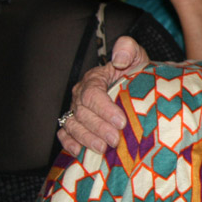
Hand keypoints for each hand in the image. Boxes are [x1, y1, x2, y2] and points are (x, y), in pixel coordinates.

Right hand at [56, 36, 149, 155]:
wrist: (135, 85)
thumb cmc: (135, 72)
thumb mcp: (136, 55)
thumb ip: (128, 49)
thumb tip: (119, 60)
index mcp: (94, 79)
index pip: (93, 94)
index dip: (105, 109)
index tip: (121, 122)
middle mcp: (80, 95)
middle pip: (83, 113)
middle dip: (98, 128)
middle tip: (115, 140)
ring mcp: (75, 110)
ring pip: (73, 125)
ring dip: (86, 139)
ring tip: (103, 149)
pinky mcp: (74, 123)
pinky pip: (64, 134)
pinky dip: (69, 143)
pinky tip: (80, 152)